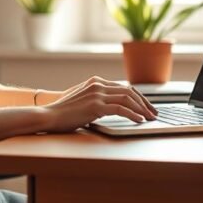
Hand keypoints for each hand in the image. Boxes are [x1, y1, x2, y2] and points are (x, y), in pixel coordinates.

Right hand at [41, 76, 157, 131]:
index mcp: (96, 81)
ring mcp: (97, 94)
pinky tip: (139, 120)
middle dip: (144, 103)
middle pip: (129, 91)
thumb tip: (113, 107)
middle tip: (153, 113)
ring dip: (142, 109)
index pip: (124, 87)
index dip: (139, 97)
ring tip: (149, 118)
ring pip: (127, 98)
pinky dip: (133, 114)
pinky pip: (120, 109)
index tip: (147, 107)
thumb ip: (96, 99)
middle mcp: (98, 84)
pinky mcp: (95, 105)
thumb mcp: (82, 101)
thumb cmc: (63, 112)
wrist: (48, 115)